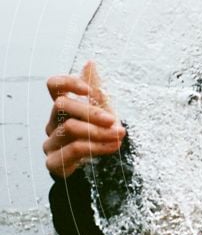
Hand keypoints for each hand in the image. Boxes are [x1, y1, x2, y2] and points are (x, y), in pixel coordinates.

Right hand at [43, 60, 125, 178]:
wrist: (93, 172)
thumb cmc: (97, 137)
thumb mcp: (102, 112)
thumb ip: (96, 90)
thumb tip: (90, 63)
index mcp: (62, 108)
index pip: (53, 85)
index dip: (69, 82)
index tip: (89, 90)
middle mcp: (52, 123)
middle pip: (63, 105)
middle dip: (91, 111)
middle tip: (114, 120)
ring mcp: (50, 143)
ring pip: (70, 128)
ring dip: (99, 131)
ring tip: (119, 135)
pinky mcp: (54, 162)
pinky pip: (74, 149)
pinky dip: (98, 146)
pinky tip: (113, 146)